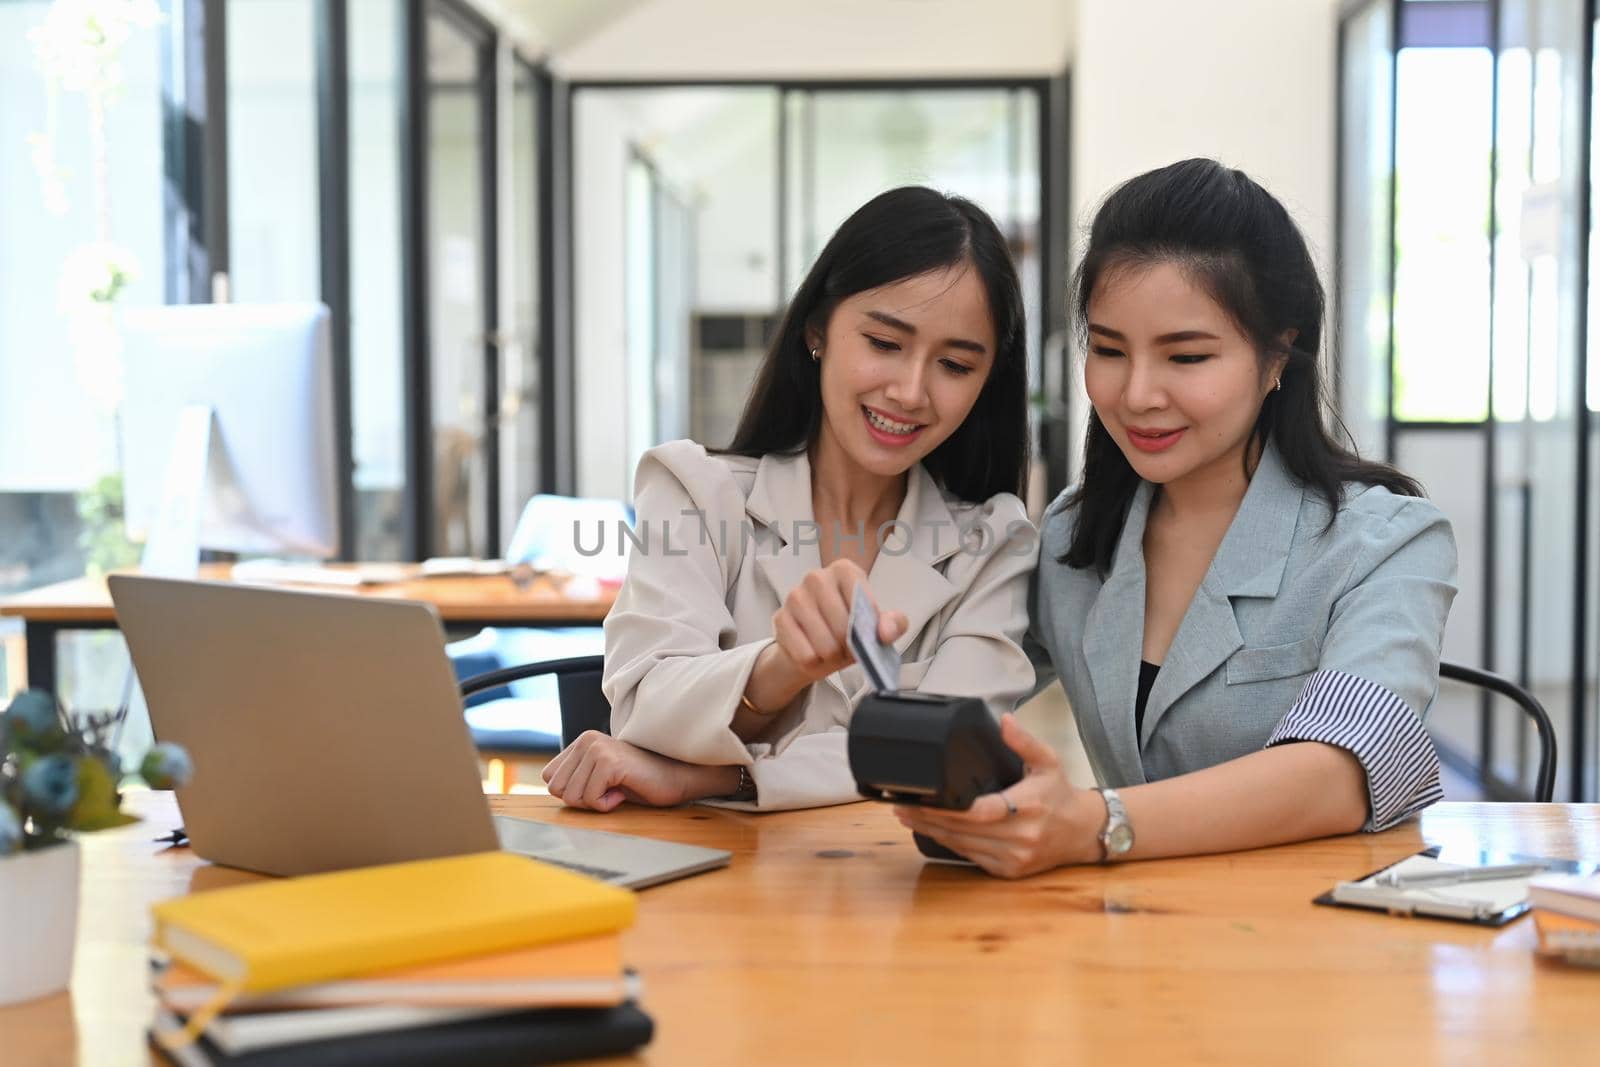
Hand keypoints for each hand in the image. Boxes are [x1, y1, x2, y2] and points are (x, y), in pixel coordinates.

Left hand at [541, 731, 699, 811]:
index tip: (598, 788)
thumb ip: (576, 777)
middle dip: (581, 800)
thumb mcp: (599, 777)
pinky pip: (591, 798)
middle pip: (556, 789)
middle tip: (607, 792)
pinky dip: (607, 805)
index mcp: (581, 742)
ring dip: (595, 803)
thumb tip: (552, 788)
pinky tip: (623, 792)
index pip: (549, 778)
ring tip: (617, 790)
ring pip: (572, 796)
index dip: (572, 792)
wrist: (675, 778)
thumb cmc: (638, 782)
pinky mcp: (609, 762)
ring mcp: (597, 749)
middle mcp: (586, 740)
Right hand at [768, 558, 908, 686]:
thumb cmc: (848, 633)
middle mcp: (817, 577)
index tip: (865, 632)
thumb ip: (893, 625)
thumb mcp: (877, 629)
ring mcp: (795, 596)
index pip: (860, 596)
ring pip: (824, 642)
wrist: (815, 652)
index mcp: (844, 570)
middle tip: (848, 648)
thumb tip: (885, 632)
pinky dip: (813, 662)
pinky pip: (805, 653)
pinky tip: (813, 654)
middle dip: (849, 645)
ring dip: (832, 655)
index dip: (866, 623)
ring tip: (832, 651)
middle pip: (842, 624)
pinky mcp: (780, 618)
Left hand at [893, 714, 1104, 878]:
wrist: (1083, 831)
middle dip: (928, 819)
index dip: (946, 809)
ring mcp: (1015, 857)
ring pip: (963, 847)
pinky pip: (972, 858)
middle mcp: (1021, 836)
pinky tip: (934, 833)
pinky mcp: (1010, 871)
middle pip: (963, 831)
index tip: (920, 799)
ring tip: (908, 818)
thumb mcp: (1048, 760)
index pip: (978, 811)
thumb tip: (1004, 721)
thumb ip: (1023, 741)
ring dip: (933, 833)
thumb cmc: (1061, 793)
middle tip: (901, 806)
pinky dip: (951, 845)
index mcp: (1027, 807)